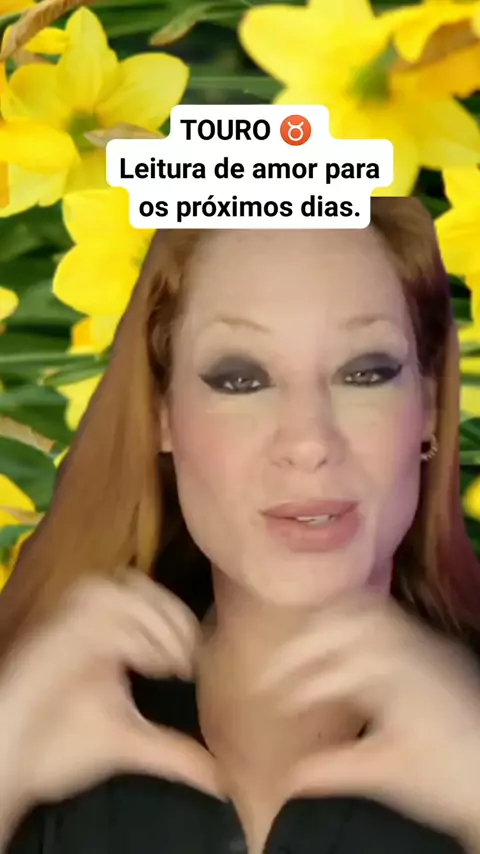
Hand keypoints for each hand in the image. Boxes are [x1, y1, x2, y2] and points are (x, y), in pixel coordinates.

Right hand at [0, 571, 222, 822]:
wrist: (11, 759)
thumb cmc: (60, 744)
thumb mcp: (129, 742)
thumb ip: (173, 750)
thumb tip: (219, 777)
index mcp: (107, 635)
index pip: (150, 598)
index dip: (178, 618)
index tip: (194, 660)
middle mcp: (87, 621)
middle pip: (136, 583)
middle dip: (169, 614)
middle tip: (185, 656)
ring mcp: (67, 624)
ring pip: (117, 589)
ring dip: (150, 620)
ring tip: (165, 660)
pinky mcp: (50, 636)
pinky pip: (91, 613)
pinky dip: (123, 632)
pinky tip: (140, 664)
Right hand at [255, 591, 479, 845]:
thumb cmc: (445, 775)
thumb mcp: (383, 773)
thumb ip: (329, 769)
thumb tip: (285, 775)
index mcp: (390, 674)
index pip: (329, 666)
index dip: (294, 680)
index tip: (271, 696)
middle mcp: (406, 647)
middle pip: (345, 619)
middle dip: (307, 639)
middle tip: (279, 663)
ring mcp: (423, 641)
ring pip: (366, 609)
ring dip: (331, 623)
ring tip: (305, 644)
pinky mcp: (433, 646)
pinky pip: (387, 614)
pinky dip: (356, 619)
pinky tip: (345, 642)